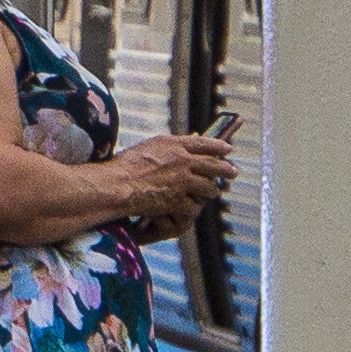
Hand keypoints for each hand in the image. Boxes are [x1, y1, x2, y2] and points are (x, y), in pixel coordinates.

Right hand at [116, 133, 236, 224]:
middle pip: (213, 164)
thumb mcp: (148, 147)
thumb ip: (167, 147)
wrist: (117, 185)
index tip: (227, 149)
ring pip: (208, 187)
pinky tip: (192, 208)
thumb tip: (182, 146)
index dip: (217, 146)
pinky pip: (194, 205)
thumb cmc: (125, 167)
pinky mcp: (178, 199)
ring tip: (212, 192)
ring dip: (210, 191)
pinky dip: (193, 207)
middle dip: (226, 169)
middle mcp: (181, 160)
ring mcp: (182, 180)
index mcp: (173, 145)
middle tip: (233, 172)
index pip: (202, 143)